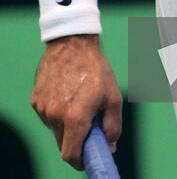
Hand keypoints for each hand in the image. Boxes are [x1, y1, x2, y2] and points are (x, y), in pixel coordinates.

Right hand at [31, 35, 121, 170]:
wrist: (72, 42)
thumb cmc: (95, 68)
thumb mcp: (113, 96)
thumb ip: (113, 126)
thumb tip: (109, 145)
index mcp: (75, 117)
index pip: (71, 155)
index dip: (80, 162)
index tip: (87, 159)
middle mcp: (55, 115)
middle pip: (63, 144)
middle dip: (76, 141)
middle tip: (89, 127)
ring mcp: (42, 108)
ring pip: (55, 129)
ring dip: (67, 124)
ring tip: (79, 101)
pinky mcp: (36, 99)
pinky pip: (48, 115)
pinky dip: (58, 112)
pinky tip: (67, 94)